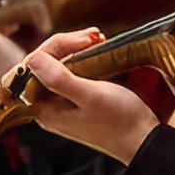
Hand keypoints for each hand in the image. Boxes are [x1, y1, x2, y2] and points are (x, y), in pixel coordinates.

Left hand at [25, 29, 158, 164]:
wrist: (143, 139)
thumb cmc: (119, 121)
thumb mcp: (90, 96)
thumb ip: (59, 79)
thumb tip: (32, 59)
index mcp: (45, 109)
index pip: (31, 69)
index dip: (50, 49)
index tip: (76, 41)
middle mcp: (49, 106)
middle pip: (43, 64)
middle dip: (65, 44)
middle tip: (92, 35)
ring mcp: (62, 102)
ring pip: (58, 64)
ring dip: (74, 47)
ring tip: (97, 38)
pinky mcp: (76, 97)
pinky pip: (71, 70)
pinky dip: (82, 56)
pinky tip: (96, 47)